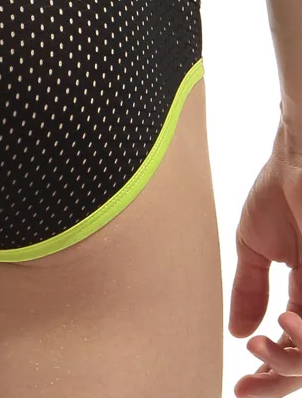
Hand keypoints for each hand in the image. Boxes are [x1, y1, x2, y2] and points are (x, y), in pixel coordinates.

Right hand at [230, 141, 301, 396]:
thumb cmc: (278, 191)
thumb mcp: (253, 247)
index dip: (270, 373)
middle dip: (277, 381)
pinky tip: (283, 326)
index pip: (294, 348)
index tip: (240, 386)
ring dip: (289, 364)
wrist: (295, 158)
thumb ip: (249, 289)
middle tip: (246, 385)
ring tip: (261, 351)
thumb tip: (236, 332)